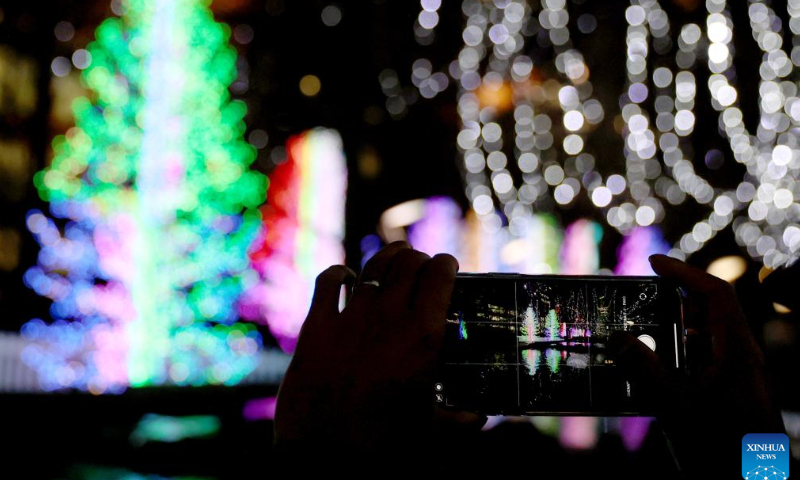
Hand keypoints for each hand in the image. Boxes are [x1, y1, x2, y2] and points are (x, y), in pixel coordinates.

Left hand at [275, 242, 480, 461]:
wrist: (327, 455)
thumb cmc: (383, 444)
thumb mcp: (429, 430)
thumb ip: (460, 420)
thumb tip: (481, 418)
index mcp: (423, 337)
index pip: (439, 277)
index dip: (445, 264)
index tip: (448, 265)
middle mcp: (388, 318)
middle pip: (407, 264)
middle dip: (418, 258)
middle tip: (421, 264)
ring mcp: (350, 319)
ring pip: (372, 267)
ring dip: (387, 257)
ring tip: (394, 256)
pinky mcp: (316, 326)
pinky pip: (328, 282)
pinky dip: (339, 274)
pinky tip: (345, 277)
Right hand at [609, 255, 784, 477]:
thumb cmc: (723, 451)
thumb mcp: (675, 407)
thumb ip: (645, 369)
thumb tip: (618, 338)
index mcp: (736, 351)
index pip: (715, 293)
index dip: (685, 273)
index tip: (654, 264)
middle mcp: (740, 357)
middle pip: (709, 313)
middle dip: (672, 303)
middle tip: (637, 302)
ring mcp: (736, 376)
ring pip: (703, 339)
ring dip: (672, 333)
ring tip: (637, 337)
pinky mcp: (728, 395)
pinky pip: (701, 362)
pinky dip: (676, 358)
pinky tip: (651, 373)